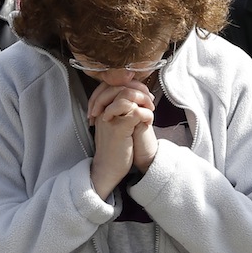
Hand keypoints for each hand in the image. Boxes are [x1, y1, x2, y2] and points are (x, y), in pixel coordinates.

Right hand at [88, 81, 155, 198]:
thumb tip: (137, 95)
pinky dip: (146, 113)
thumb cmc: (114, 147)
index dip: (132, 84)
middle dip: (139, 89)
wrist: (107, 168)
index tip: (144, 94)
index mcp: (101, 108)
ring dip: (143, 99)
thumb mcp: (114, 124)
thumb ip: (121, 109)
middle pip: (119, 85)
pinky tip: (149, 121)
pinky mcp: (118, 129)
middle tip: (150, 100)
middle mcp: (102, 110)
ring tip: (150, 109)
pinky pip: (135, 112)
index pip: (113, 83)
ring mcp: (109, 119)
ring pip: (127, 95)